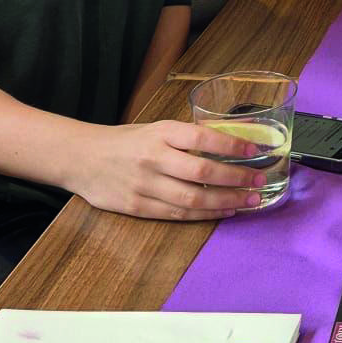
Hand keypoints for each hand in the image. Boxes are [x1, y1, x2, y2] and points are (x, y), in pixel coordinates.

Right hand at [69, 120, 272, 221]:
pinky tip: (224, 211)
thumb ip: (190, 135)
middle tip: (260, 181)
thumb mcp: (156, 128)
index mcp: (160, 133)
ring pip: (192, 198)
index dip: (230, 146)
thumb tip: (235, 134)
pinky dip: (204, 214)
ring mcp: (144, 185)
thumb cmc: (126, 141)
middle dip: (236, 179)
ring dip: (225, 201)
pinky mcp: (137, 207)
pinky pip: (177, 214)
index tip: (254, 150)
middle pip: (201, 172)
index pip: (201, 138)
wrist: (81, 158)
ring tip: (249, 201)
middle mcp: (153, 158)